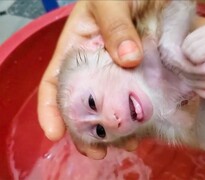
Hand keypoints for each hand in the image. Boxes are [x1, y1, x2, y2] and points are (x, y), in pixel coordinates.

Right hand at [37, 1, 141, 158]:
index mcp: (78, 47)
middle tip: (100, 152)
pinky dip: (141, 114)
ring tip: (130, 145)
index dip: (51, 109)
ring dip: (119, 129)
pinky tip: (148, 127)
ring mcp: (122, 71)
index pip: (55, 82)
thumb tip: (128, 59)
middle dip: (88, 131)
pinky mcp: (144, 73)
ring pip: (114, 106)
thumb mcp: (110, 1)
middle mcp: (97, 65)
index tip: (55, 134)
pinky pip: (139, 97)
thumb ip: (115, 25)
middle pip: (85, 104)